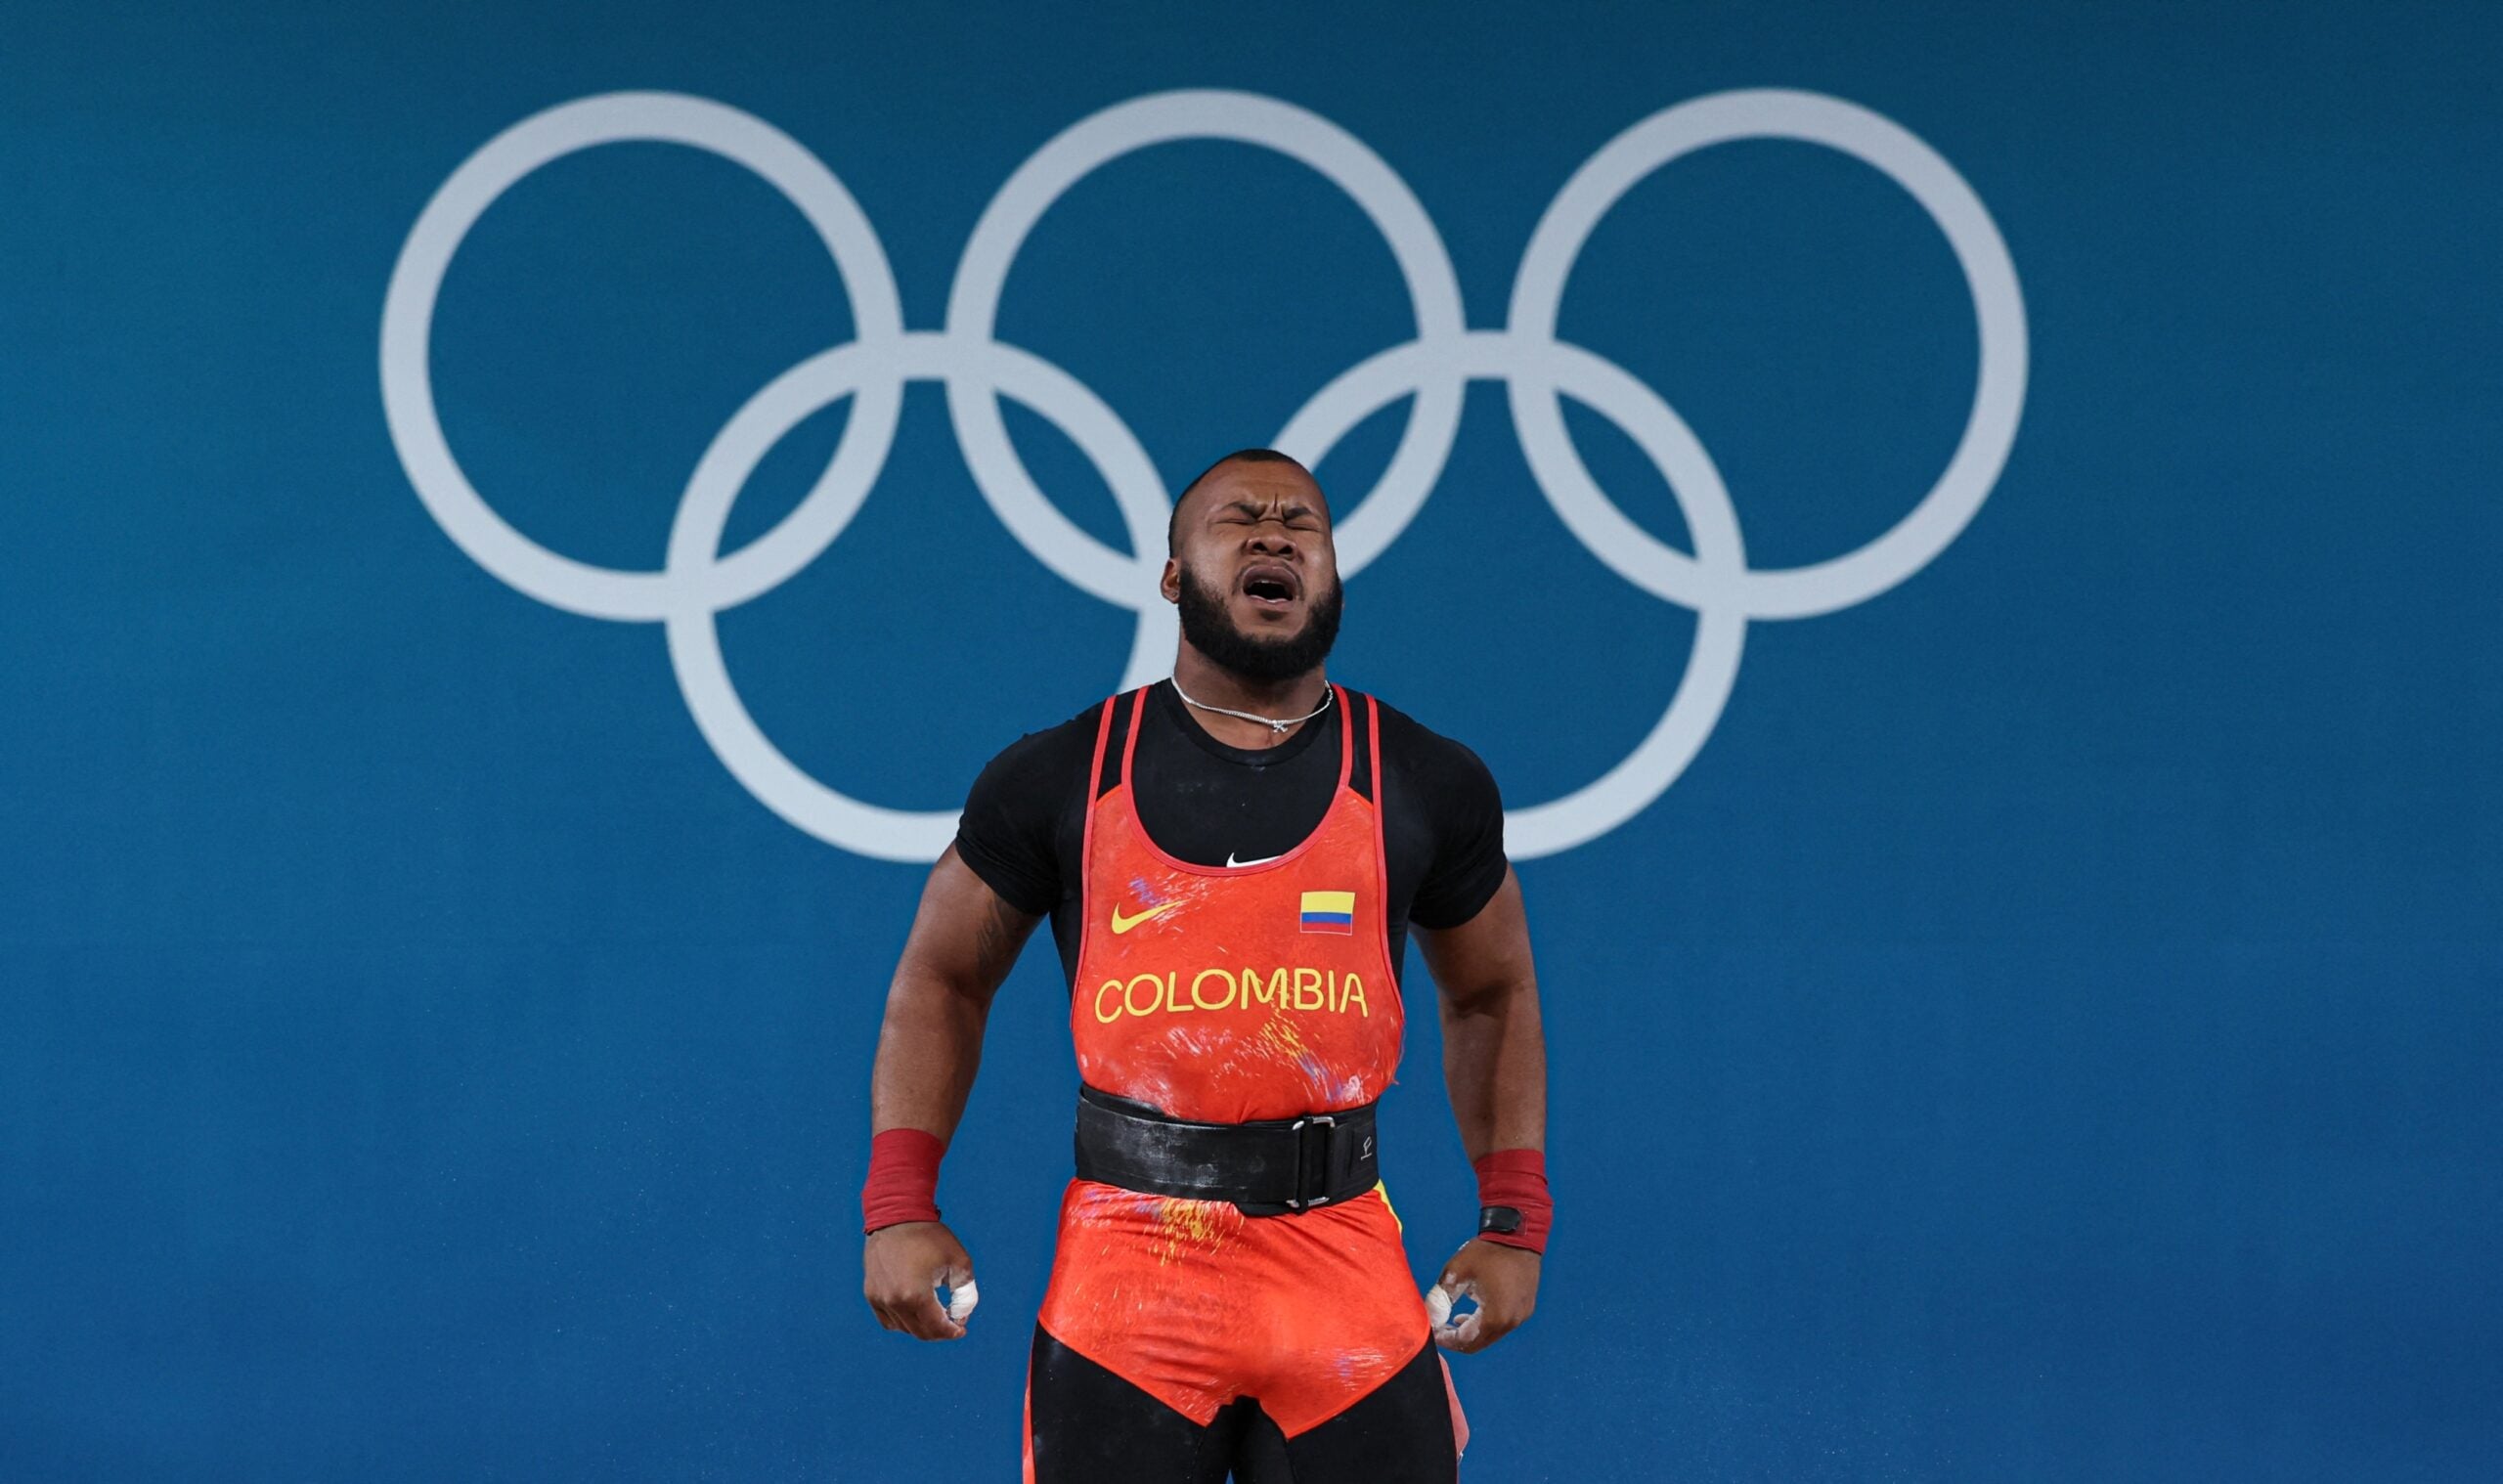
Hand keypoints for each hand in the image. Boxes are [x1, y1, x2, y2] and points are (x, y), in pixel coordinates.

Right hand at [863, 1221, 976, 1339]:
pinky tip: (914, 1311)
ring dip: (921, 1326)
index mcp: (916, 1295)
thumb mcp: (959, 1261)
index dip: (952, 1332)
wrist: (896, 1215)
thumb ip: (966, 1292)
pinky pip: (888, 1320)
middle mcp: (894, 1301)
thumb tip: (961, 1315)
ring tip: (934, 1314)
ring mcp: (879, 1299)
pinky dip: (903, 1321)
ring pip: (904, 1328)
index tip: (961, 1329)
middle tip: (951, 1324)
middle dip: (939, 1332)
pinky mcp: (871, 1293)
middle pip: (920, 1332)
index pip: (936, 1328)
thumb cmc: (930, 1236)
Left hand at [1427, 1238, 1539, 1353]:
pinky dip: (1487, 1323)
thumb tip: (1428, 1318)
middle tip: (1442, 1328)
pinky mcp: (1526, 1309)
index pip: (1466, 1341)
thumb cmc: (1486, 1252)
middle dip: (1458, 1338)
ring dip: (1472, 1330)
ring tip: (1456, 1319)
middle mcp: (1511, 1322)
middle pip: (1479, 1343)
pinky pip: (1504, 1324)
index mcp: (1495, 1317)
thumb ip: (1439, 1298)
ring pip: (1491, 1335)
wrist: (1517, 1235)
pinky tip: (1475, 1310)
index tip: (1434, 1332)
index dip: (1447, 1340)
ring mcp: (1521, 1316)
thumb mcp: (1456, 1273)